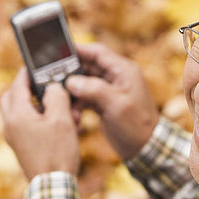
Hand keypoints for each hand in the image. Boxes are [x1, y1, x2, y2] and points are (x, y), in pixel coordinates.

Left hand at [0, 68, 80, 179]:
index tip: (36, 64)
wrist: (54, 186)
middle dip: (26, 89)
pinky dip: (39, 120)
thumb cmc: (57, 152)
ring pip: (20, 113)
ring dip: (37, 106)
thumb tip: (53, 87)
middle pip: (12, 98)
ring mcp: (15, 138)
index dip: (28, 72)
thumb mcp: (62, 118)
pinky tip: (60, 126)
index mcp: (17, 115)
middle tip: (43, 85)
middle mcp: (10, 126)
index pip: (18, 85)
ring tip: (59, 109)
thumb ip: (57, 96)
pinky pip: (27, 127)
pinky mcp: (23, 148)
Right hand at [66, 43, 158, 159]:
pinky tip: (73, 115)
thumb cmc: (137, 125)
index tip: (58, 52)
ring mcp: (110, 90)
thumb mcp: (116, 105)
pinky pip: (86, 97)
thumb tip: (72, 82)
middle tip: (53, 80)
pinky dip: (78, 104)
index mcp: (124, 71)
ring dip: (73, 92)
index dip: (78, 50)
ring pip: (84, 83)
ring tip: (65, 103)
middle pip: (88, 66)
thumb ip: (94, 90)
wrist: (145, 148)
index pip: (98, 52)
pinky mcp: (104, 103)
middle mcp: (116, 77)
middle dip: (71, 73)